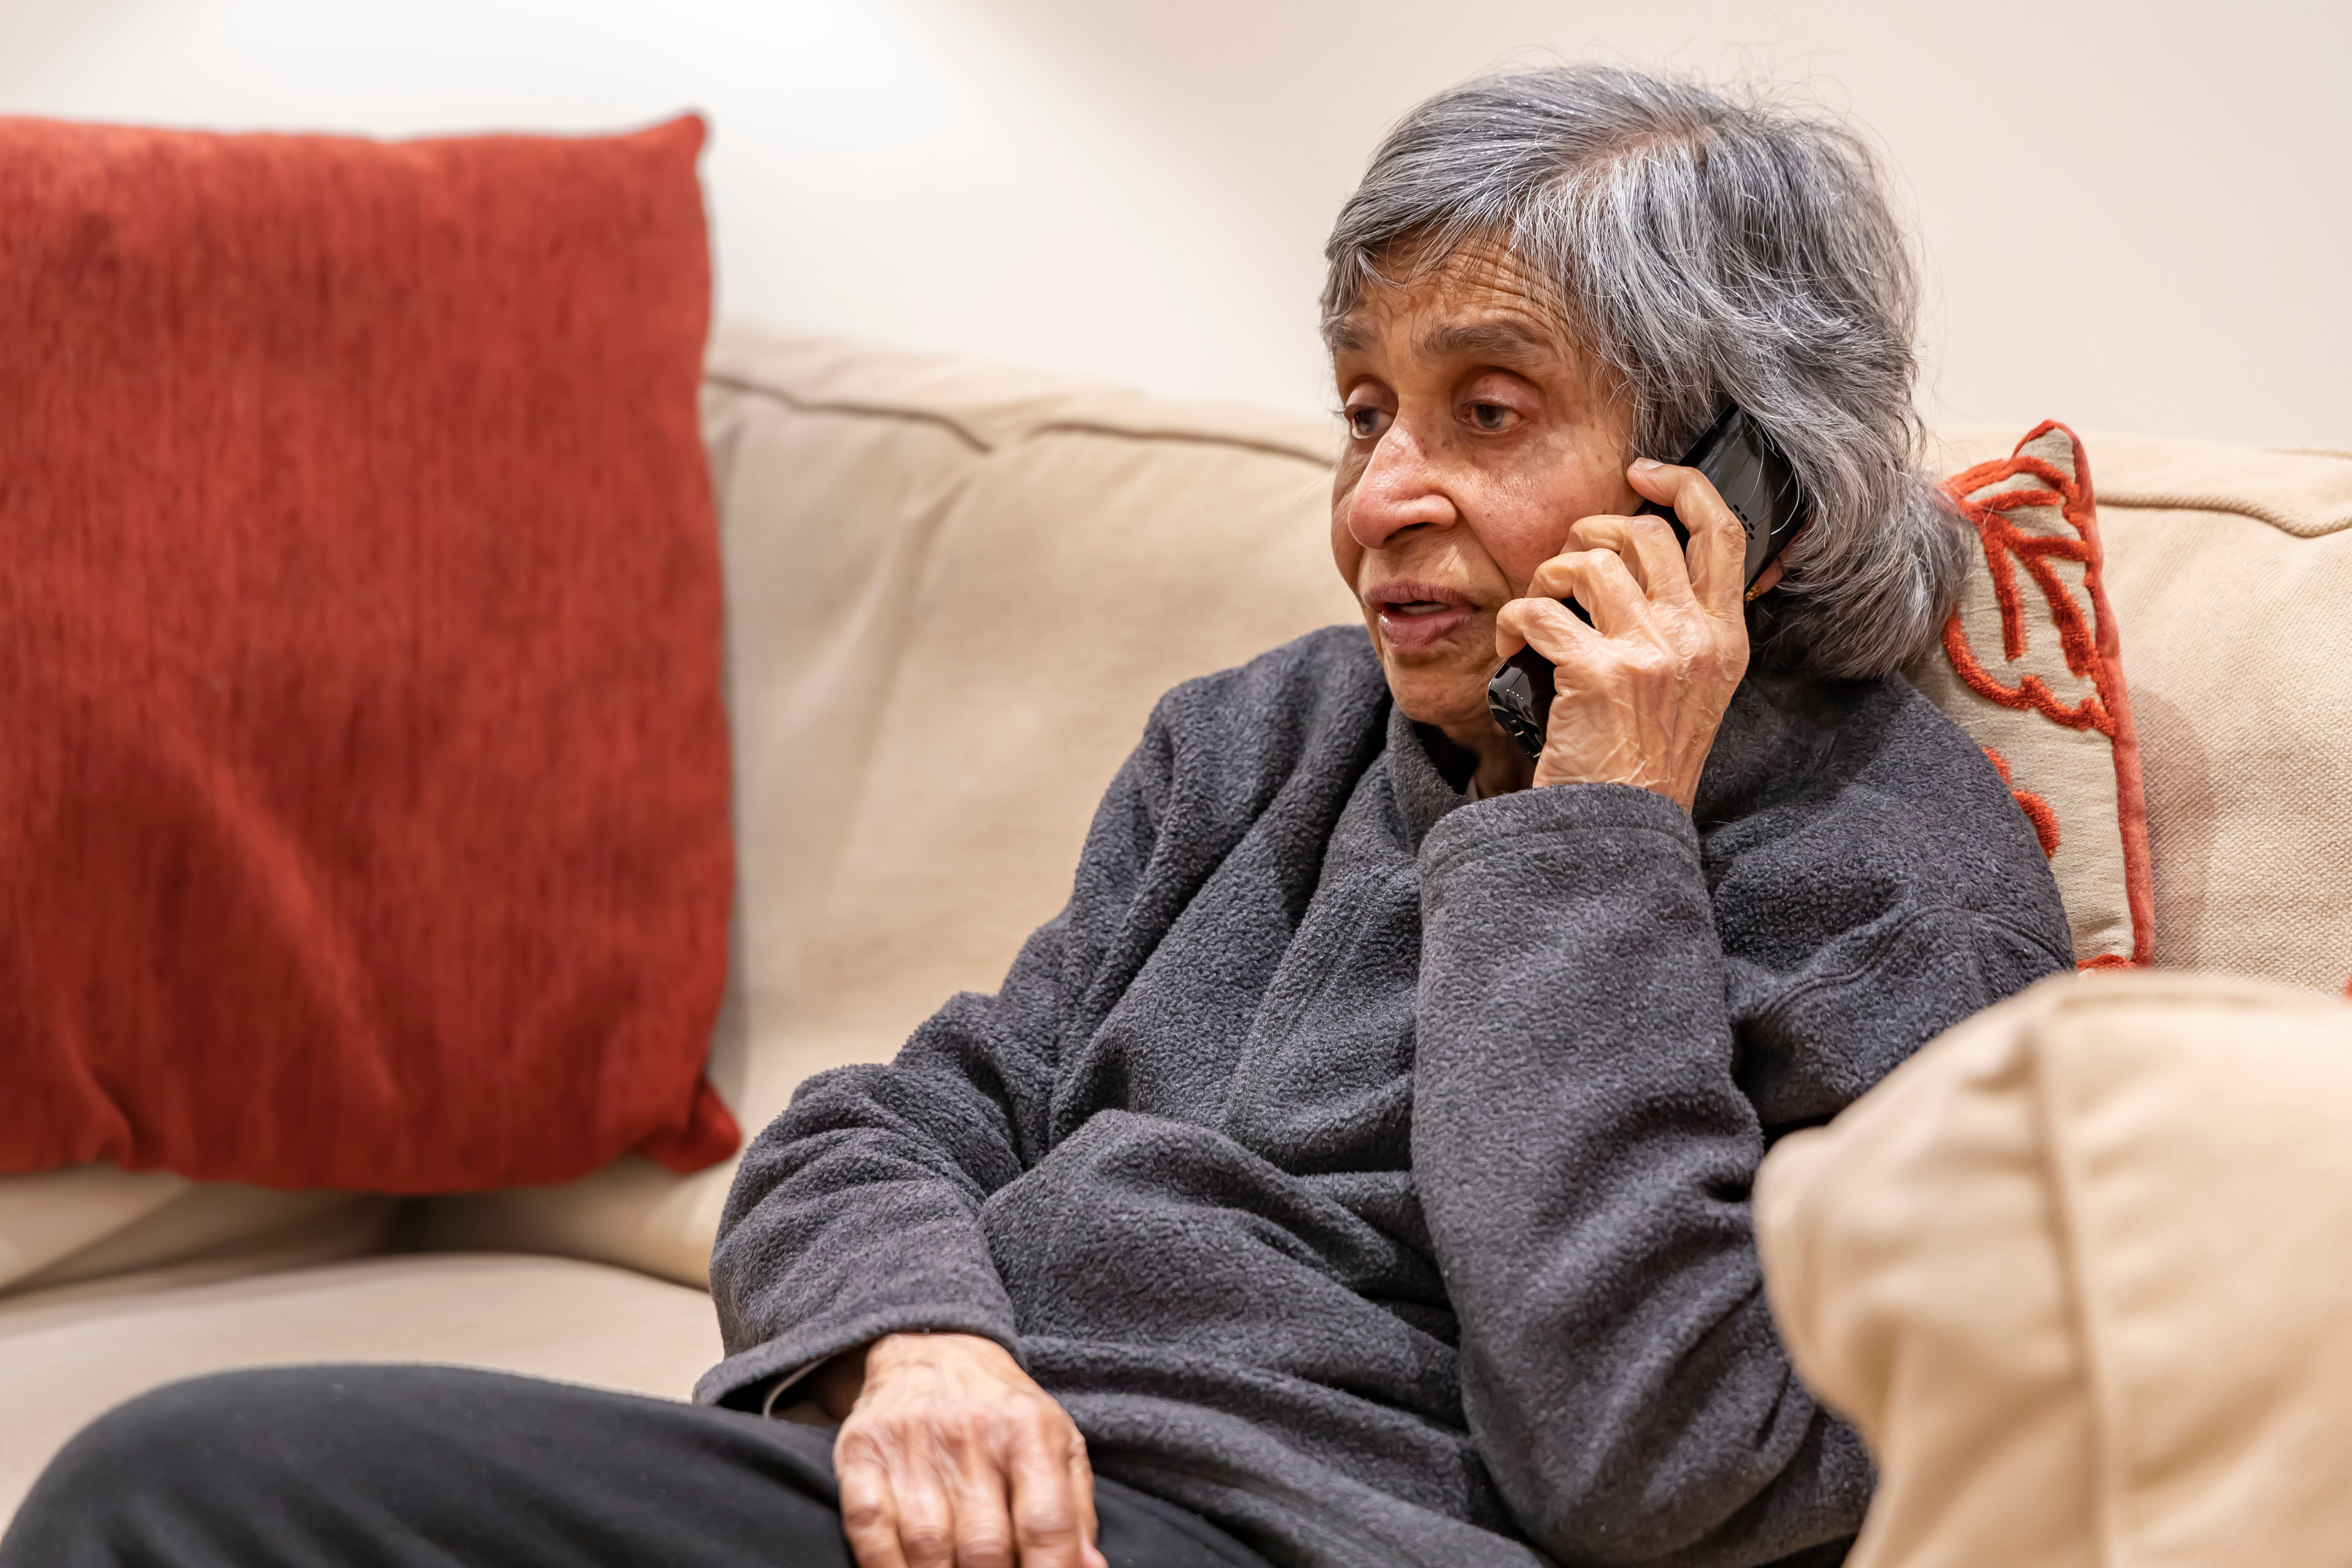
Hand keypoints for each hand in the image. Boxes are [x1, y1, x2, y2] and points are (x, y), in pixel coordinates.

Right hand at [830, 1332, 1105, 1567]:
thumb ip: (1075, 1512)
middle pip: (985, 1547)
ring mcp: (912, 1444)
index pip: (1046, 1523)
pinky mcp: (863, 1454)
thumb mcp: (1057, 1442)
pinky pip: (870, 1529)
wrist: (932, 1347)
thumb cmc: (1004, 1412)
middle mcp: (971, 1434)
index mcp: (1029, 1429)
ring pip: (929, 1547)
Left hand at [1494, 458, 1750, 808]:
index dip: (1684, 486)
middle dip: (1591, 533)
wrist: (1621, 827)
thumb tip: (1640, 556)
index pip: (1724, 532)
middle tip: (1566, 564)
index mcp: (1726, 639)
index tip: (1643, 474)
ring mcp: (1651, 654)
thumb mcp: (1691, 689)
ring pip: (1588, 563)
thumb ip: (1681, 625)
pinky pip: (1539, 611)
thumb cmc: (1643, 757)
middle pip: (1645, 534)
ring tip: (1537, 609)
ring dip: (1547, 575)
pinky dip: (1513, 622)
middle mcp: (1696, 639)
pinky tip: (1513, 645)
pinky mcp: (1598, 673)